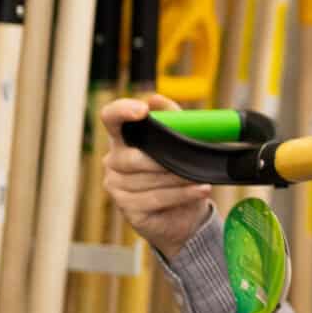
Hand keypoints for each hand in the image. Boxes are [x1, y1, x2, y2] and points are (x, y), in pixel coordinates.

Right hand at [101, 92, 213, 260]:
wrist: (185, 214)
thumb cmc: (179, 172)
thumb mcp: (182, 142)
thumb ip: (173, 118)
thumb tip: (155, 98)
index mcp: (123, 137)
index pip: (110, 117)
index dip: (122, 111)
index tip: (142, 111)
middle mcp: (113, 160)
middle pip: (132, 157)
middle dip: (164, 160)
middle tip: (190, 160)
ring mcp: (115, 186)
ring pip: (147, 179)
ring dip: (178, 177)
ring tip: (201, 176)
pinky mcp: (127, 208)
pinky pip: (155, 198)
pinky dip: (182, 193)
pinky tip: (200, 189)